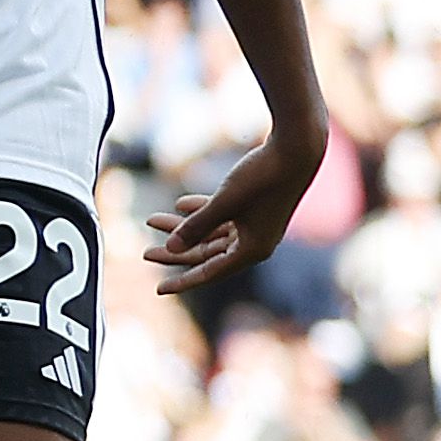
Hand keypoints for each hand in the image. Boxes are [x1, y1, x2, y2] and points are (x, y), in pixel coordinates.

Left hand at [148, 127, 324, 292]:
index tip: (158, 289)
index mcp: (252, 250)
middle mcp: (255, 242)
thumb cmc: (261, 179)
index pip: (210, 272)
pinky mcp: (255, 208)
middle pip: (207, 253)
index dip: (183, 281)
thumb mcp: (223, 203)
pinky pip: (222, 216)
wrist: (296, 151)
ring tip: (151, 219)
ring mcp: (256, 225)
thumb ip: (196, 226)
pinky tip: (179, 204)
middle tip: (145, 253)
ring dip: (183, 226)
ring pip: (211, 233)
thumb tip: (170, 248)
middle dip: (175, 251)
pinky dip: (201, 211)